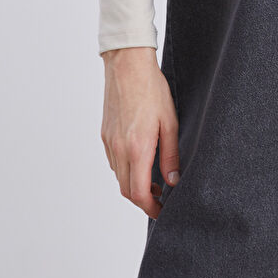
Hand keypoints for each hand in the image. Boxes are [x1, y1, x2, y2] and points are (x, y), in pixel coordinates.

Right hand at [101, 46, 180, 216]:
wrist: (127, 65)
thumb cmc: (152, 90)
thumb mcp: (170, 122)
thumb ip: (171, 155)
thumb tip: (172, 181)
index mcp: (137, 148)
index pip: (138, 193)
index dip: (150, 208)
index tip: (162, 211)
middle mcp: (119, 149)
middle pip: (125, 190)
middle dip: (142, 200)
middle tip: (160, 198)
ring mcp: (109, 142)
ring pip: (118, 177)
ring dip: (133, 185)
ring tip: (152, 181)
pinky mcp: (105, 134)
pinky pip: (113, 162)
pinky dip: (125, 170)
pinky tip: (140, 161)